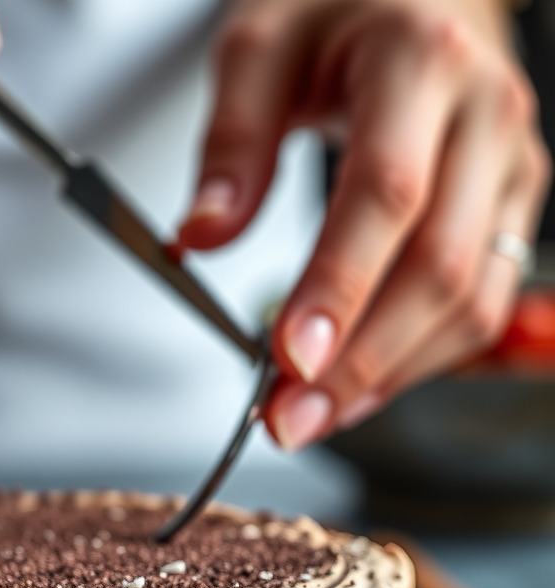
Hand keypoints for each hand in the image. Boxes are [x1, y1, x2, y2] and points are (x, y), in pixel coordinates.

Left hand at [178, 0, 550, 448]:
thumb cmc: (336, 9)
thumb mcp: (259, 43)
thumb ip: (231, 141)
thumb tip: (199, 238)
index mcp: (419, 62)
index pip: (386, 196)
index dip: (338, 289)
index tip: (286, 362)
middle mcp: (485, 118)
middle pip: (437, 267)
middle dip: (359, 362)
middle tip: (285, 421)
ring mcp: (511, 168)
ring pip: (470, 301)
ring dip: (388, 376)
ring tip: (310, 418)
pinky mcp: (511, 209)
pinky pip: (479, 305)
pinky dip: (416, 360)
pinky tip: (357, 388)